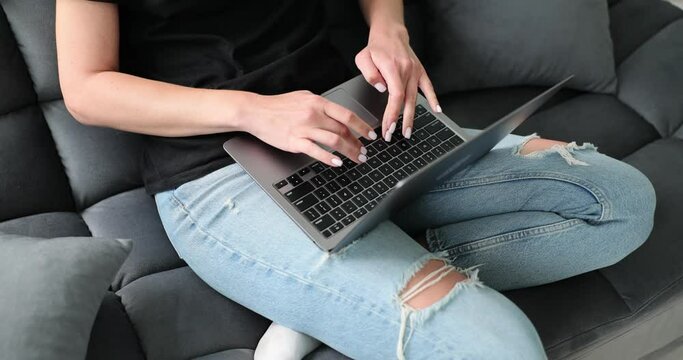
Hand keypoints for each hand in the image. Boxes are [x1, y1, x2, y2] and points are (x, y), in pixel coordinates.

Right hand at [240, 91, 377, 166]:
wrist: (256, 111)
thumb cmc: (278, 105)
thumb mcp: (304, 97)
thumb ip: (321, 105)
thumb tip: (337, 114)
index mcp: (318, 103)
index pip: (347, 115)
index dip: (362, 126)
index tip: (370, 135)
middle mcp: (313, 114)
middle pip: (343, 130)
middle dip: (357, 143)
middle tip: (364, 152)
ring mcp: (304, 128)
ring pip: (334, 141)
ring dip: (349, 151)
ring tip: (356, 158)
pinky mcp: (294, 141)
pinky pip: (316, 151)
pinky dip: (329, 158)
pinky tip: (337, 162)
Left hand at [355, 23, 439, 141]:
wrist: (390, 32)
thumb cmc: (376, 47)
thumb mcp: (363, 58)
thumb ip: (370, 75)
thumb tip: (381, 89)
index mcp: (392, 68)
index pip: (395, 96)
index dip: (392, 114)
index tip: (388, 127)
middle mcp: (407, 70)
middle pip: (405, 101)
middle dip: (400, 121)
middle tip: (395, 135)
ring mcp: (415, 71)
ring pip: (415, 98)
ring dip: (411, 117)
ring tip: (408, 132)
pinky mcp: (420, 71)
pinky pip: (429, 87)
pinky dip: (433, 99)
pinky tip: (438, 110)